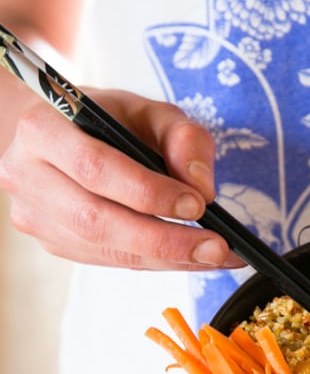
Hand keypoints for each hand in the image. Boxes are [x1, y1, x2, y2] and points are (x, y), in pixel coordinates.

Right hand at [0, 88, 242, 270]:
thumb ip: (183, 139)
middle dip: (164, 239)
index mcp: (43, 129)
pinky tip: (192, 257)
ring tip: (214, 256)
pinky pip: (111, 259)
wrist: (63, 136)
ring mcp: (36, 217)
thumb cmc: (110, 120)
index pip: (94, 168)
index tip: (197, 205)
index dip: (148, 192)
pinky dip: (157, 261)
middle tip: (216, 247)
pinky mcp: (55, 243)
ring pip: (105, 249)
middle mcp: (27, 176)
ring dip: (167, 257)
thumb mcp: (151, 112)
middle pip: (96, 220)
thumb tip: (203, 189)